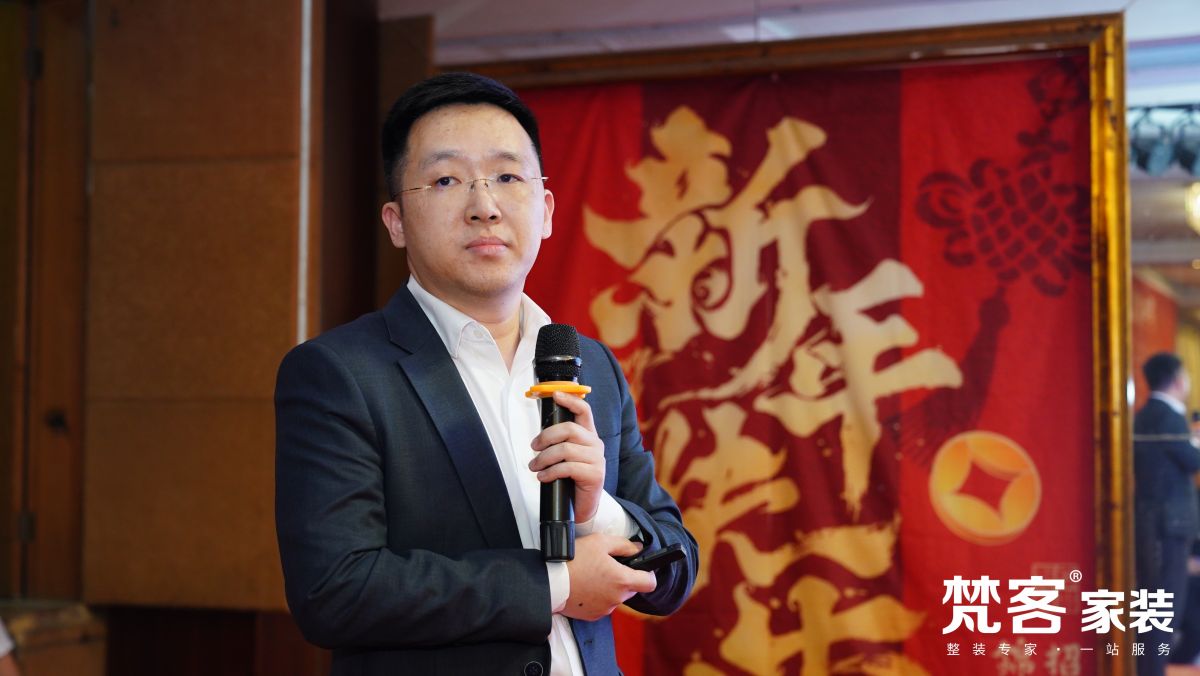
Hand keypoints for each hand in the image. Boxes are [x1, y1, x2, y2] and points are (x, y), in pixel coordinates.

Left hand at [530, 391, 605, 522]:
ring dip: (544, 458)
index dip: (570, 400)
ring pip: (565, 449)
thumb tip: (540, 435)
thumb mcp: (566, 456)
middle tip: (533, 447)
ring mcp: (597, 459)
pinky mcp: (595, 475)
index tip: (555, 395)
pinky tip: (543, 477)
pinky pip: (567, 467)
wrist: (583, 506)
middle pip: (569, 428)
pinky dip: (550, 472)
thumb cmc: (571, 479)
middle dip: (546, 437)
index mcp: (589, 435)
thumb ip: (560, 441)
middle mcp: (595, 444)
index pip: (584, 410)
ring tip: (534, 466)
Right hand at [562, 534, 656, 620]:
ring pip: (616, 597)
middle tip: (606, 566)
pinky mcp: (593, 616)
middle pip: (631, 589)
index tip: (640, 568)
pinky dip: (598, 597)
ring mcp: (605, 609)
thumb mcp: (600, 542)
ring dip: (610, 588)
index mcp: (622, 580)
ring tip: (592, 576)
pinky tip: (585, 586)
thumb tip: (638, 549)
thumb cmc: (574, 560)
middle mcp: (617, 598)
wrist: (550, 583)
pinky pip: (603, 605)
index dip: (648, 574)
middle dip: (624, 579)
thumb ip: (624, 545)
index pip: (650, 583)